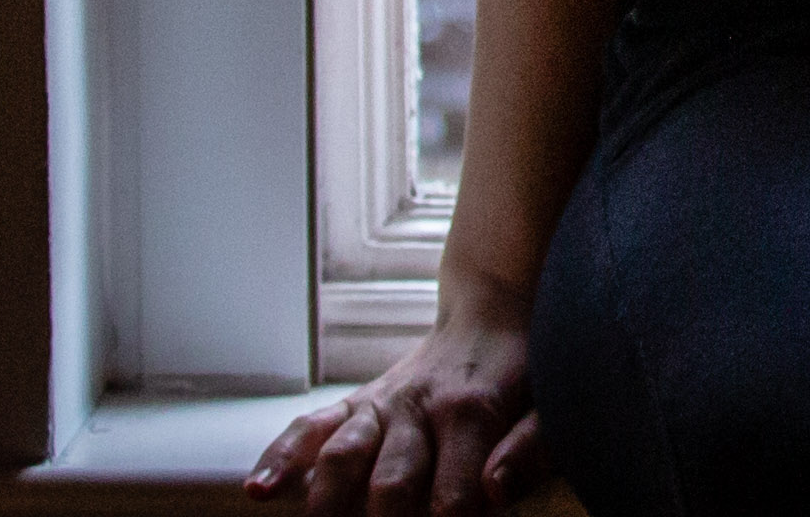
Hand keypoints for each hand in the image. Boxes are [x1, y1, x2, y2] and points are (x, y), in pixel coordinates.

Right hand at [248, 284, 548, 516]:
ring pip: (343, 456)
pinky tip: (259, 490)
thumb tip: (491, 493)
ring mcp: (380, 407)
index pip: (456, 495)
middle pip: (392, 483)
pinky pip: (309, 429)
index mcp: (472, 413)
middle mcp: (417, 409)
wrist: (494, 311)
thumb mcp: (550, 406)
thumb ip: (528, 451)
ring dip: (325, 502)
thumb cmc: (529, 371)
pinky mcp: (355, 406)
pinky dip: (281, 458)